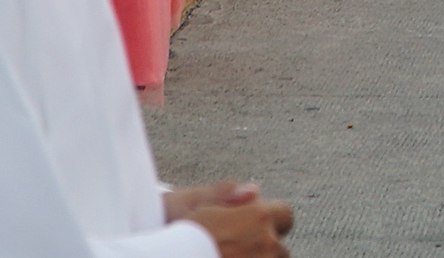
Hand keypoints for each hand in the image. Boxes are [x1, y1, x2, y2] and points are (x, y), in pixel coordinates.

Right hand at [168, 182, 293, 257]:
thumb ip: (228, 194)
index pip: (285, 215)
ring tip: (226, 257)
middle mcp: (266, 245)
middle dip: (262, 246)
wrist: (158, 257)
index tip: (254, 225)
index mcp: (258, 218)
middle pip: (279, 248)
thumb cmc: (175, 235)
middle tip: (232, 247)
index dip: (268, 219)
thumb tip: (253, 191)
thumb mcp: (192, 203)